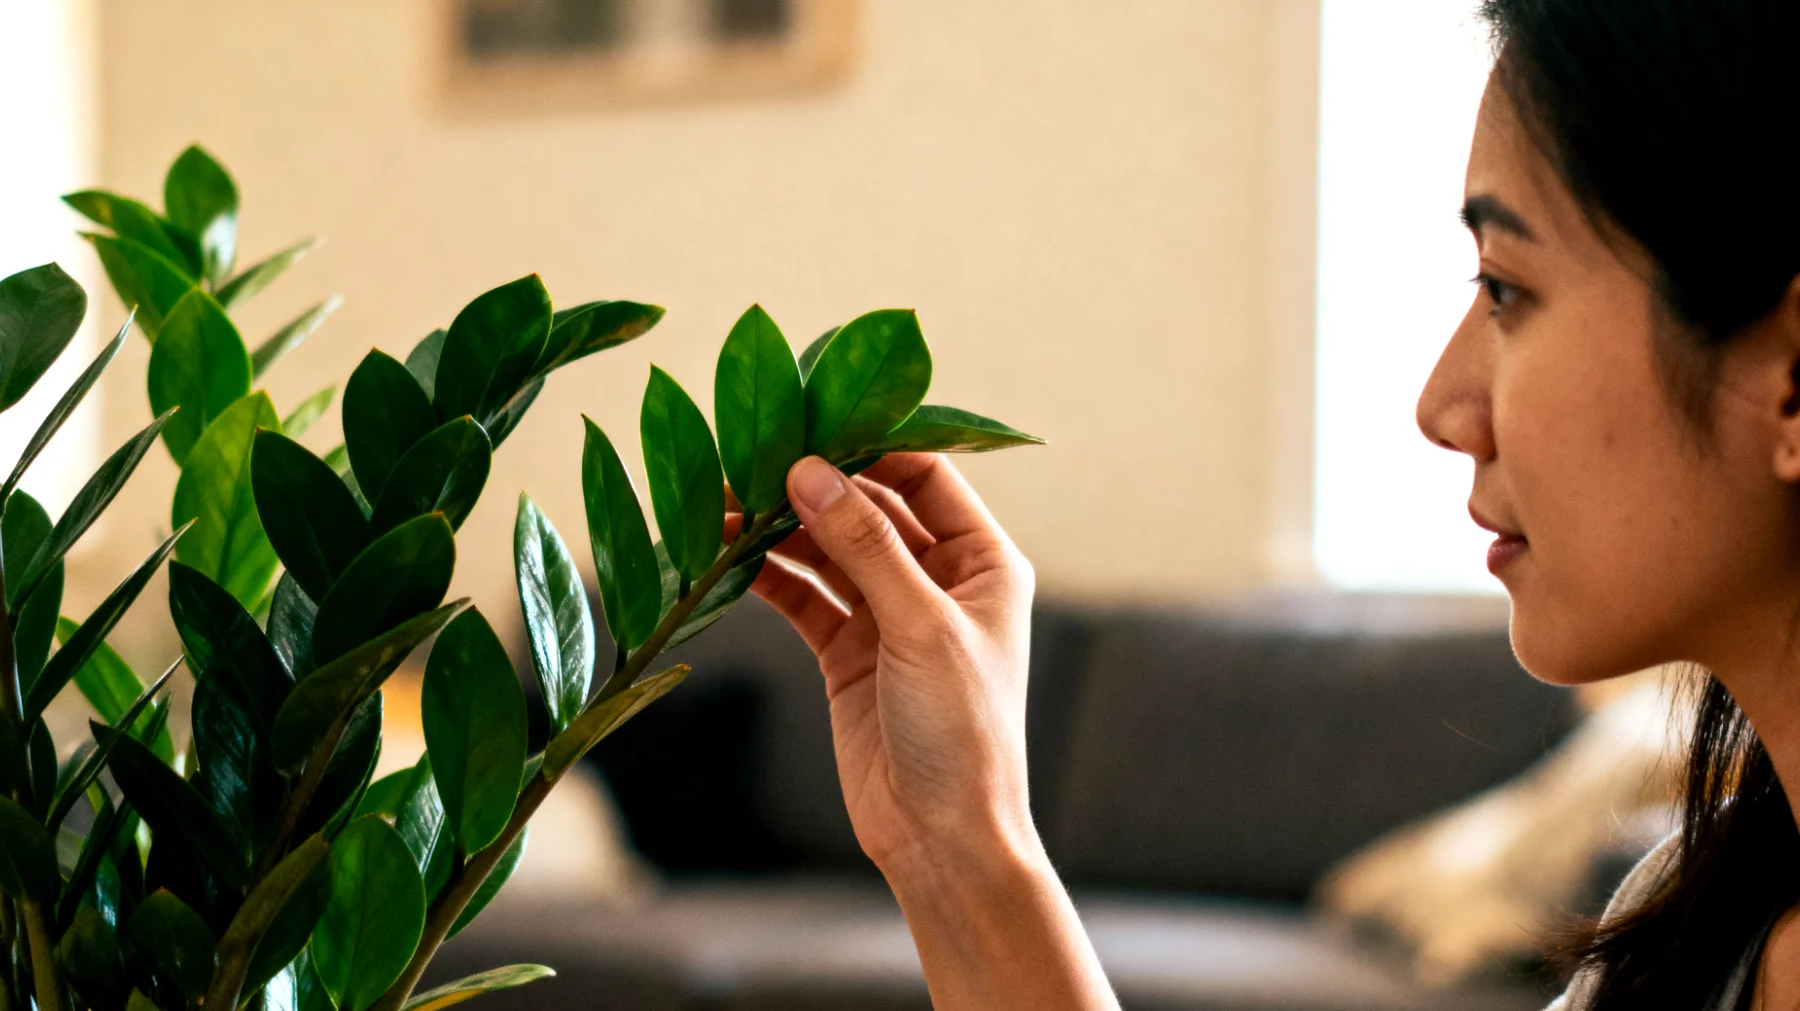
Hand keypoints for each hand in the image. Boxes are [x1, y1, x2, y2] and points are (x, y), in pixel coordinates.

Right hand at [747, 453, 1038, 873]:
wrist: (942, 837)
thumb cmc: (962, 731)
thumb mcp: (920, 628)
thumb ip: (865, 548)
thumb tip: (809, 472)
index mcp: (982, 561)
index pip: (925, 475)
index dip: (871, 446)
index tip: (811, 420)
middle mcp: (938, 579)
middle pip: (867, 509)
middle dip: (812, 486)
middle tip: (748, 461)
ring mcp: (890, 615)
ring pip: (828, 550)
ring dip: (780, 529)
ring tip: (723, 506)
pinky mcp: (849, 652)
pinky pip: (804, 596)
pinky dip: (768, 576)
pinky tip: (727, 556)